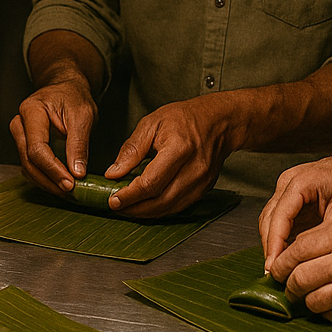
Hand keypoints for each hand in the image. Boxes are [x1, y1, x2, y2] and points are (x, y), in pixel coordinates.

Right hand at [9, 76, 96, 195]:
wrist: (66, 90)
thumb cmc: (74, 97)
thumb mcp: (83, 115)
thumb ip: (79, 143)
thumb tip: (77, 172)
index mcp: (31, 111)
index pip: (37, 148)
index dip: (53, 169)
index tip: (70, 183)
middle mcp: (20, 124)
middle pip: (28, 161)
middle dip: (49, 180)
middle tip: (71, 192)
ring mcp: (20, 136)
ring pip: (28, 167)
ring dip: (47, 183)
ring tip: (69, 192)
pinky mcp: (25, 146)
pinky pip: (31, 167)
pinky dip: (45, 179)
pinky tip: (61, 185)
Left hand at [98, 96, 234, 218]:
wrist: (219, 122)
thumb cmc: (185, 118)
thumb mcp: (152, 123)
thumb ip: (132, 149)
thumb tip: (114, 173)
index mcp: (179, 149)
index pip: (151, 183)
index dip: (130, 195)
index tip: (113, 199)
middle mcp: (194, 169)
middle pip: (160, 201)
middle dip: (134, 208)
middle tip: (116, 206)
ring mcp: (202, 182)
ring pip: (169, 208)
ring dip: (145, 212)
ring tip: (127, 207)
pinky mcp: (204, 189)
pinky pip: (178, 207)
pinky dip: (160, 209)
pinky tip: (146, 205)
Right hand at [259, 154, 331, 266]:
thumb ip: (327, 234)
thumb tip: (312, 260)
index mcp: (301, 182)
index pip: (280, 216)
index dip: (275, 243)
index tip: (274, 265)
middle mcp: (287, 183)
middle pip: (268, 219)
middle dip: (270, 247)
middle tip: (274, 273)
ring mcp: (284, 188)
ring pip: (268, 220)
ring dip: (272, 244)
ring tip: (278, 268)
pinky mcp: (287, 196)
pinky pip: (277, 220)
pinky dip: (279, 238)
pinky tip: (285, 256)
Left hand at [266, 216, 331, 321]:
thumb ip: (326, 236)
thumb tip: (296, 251)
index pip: (297, 250)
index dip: (282, 261)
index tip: (277, 267)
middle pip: (299, 278)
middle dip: (287, 284)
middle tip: (286, 285)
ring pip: (312, 300)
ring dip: (304, 300)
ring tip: (305, 296)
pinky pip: (331, 315)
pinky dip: (324, 311)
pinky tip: (326, 303)